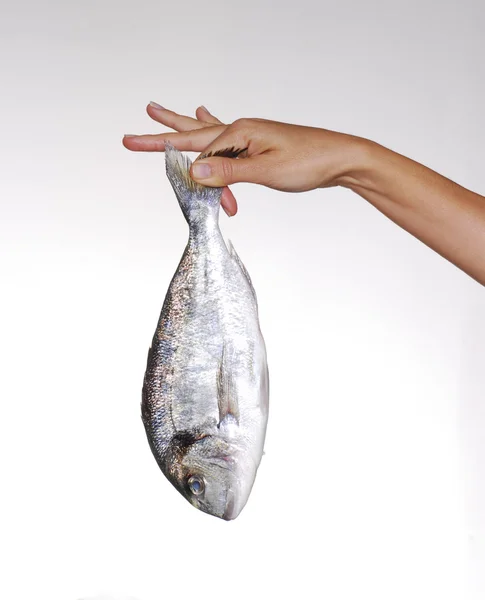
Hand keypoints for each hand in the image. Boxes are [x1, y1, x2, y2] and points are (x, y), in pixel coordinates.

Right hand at [122, 104, 363, 215]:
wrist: (340, 158)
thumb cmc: (309, 161)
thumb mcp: (267, 171)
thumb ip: (229, 173)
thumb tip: (194, 173)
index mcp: (240, 133)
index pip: (201, 155)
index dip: (193, 175)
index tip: (184, 179)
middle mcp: (240, 130)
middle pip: (192, 133)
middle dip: (162, 134)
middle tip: (132, 132)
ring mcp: (248, 136)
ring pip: (206, 135)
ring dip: (182, 128)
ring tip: (155, 112)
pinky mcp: (256, 145)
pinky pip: (224, 139)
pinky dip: (209, 131)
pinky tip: (203, 112)